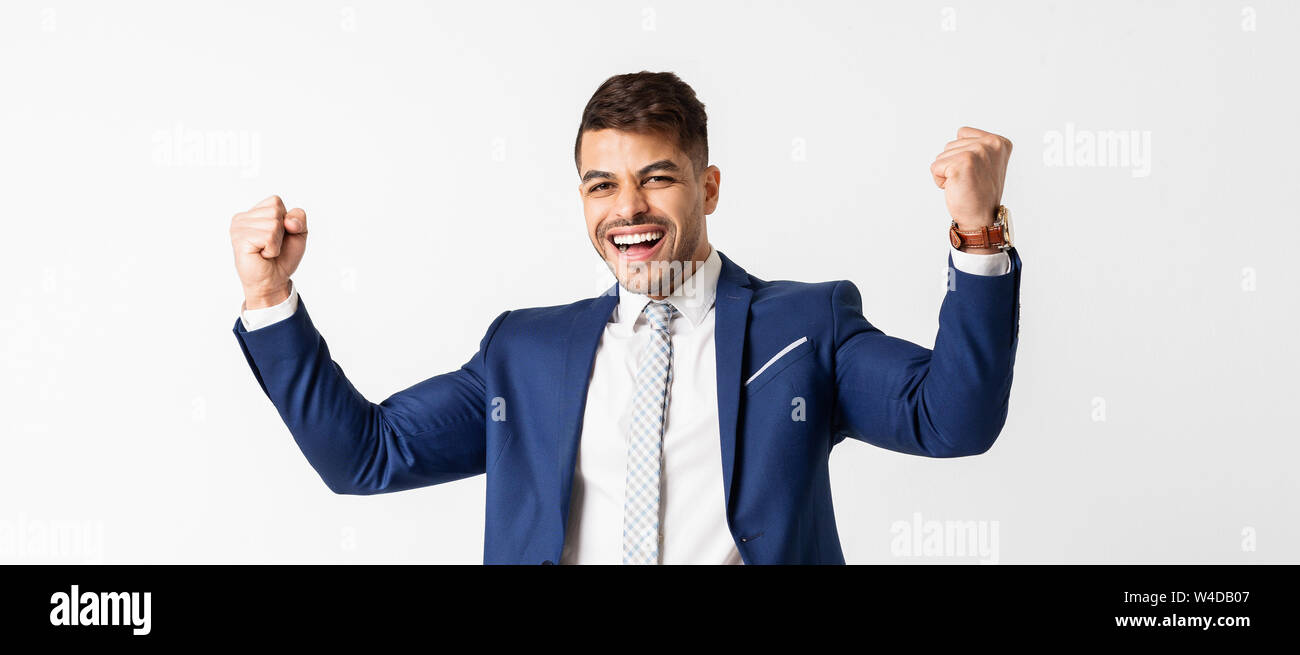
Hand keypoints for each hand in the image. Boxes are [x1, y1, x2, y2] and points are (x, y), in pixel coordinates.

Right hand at [229, 195, 307, 308]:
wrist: (274, 281)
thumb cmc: (282, 257)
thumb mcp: (298, 233)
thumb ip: (299, 218)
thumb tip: (289, 221)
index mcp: (253, 213)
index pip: (276, 201)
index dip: (286, 220)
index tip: (278, 235)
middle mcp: (242, 218)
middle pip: (275, 211)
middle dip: (282, 232)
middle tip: (271, 246)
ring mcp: (238, 228)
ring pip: (273, 224)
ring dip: (276, 242)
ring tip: (266, 251)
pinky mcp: (240, 240)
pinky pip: (268, 236)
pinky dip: (272, 249)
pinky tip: (262, 255)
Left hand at [930, 126, 1012, 242]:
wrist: (981, 218)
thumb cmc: (980, 193)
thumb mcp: (986, 162)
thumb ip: (977, 145)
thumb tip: (960, 133)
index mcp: (999, 142)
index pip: (963, 133)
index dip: (961, 154)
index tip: (976, 171)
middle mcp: (991, 144)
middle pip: (950, 144)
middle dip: (953, 164)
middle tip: (969, 180)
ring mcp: (977, 152)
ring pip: (941, 155)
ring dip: (947, 172)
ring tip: (964, 184)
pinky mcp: (962, 163)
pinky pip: (935, 167)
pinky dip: (940, 181)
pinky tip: (957, 188)